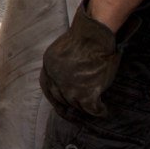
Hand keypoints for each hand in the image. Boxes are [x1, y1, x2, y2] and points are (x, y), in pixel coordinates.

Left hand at [40, 0, 134, 118]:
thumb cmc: (84, 38)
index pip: (46, 86)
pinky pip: (91, 109)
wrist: (95, 37)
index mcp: (48, 65)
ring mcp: (70, 87)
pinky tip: (103, 110)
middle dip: (70, 103)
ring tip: (93, 108)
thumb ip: (60, 63)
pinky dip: (98, 111)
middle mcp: (56, 78)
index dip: (53, 96)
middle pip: (60, 97)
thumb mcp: (62, 48)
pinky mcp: (87, 92)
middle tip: (80, 106)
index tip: (60, 101)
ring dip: (84, 107)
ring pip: (75, 105)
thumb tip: (67, 74)